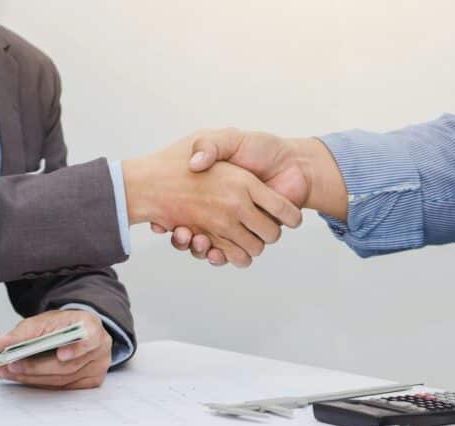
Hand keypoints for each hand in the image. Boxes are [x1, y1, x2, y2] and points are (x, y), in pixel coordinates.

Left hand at [0, 310, 112, 389]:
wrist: (76, 333)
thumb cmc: (63, 326)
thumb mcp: (46, 320)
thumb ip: (25, 331)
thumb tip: (2, 343)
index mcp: (92, 326)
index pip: (89, 338)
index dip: (77, 349)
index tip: (60, 355)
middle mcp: (100, 348)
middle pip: (70, 365)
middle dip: (38, 367)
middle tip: (14, 365)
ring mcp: (97, 368)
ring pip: (64, 380)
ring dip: (34, 378)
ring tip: (11, 372)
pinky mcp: (90, 382)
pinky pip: (64, 388)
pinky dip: (42, 383)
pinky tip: (26, 378)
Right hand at [155, 129, 345, 265]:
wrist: (293, 163)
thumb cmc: (261, 149)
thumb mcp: (228, 139)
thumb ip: (211, 145)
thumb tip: (195, 164)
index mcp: (211, 193)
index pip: (180, 212)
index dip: (168, 219)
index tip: (161, 219)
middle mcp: (222, 211)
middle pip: (195, 234)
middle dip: (186, 237)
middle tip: (181, 231)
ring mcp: (236, 225)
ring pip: (210, 247)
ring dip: (200, 248)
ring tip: (193, 237)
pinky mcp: (250, 237)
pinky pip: (231, 255)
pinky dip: (220, 257)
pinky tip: (211, 249)